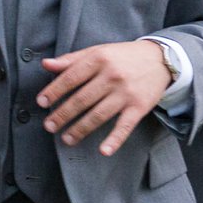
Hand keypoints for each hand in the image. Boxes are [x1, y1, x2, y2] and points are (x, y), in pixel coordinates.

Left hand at [37, 40, 171, 155]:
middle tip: (49, 126)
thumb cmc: (123, 56)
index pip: (71, 77)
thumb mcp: (98, 51)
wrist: (162, 59)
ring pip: (98, 115)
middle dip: (63, 114)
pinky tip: (103, 151)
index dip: (54, 91)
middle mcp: (112, 76)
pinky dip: (115, 140)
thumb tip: (45, 64)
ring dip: (80, 129)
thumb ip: (71, 59)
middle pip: (82, 99)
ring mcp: (126, 93)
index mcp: (99, 59)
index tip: (41, 103)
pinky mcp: (139, 107)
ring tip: (66, 139)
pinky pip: (125, 126)